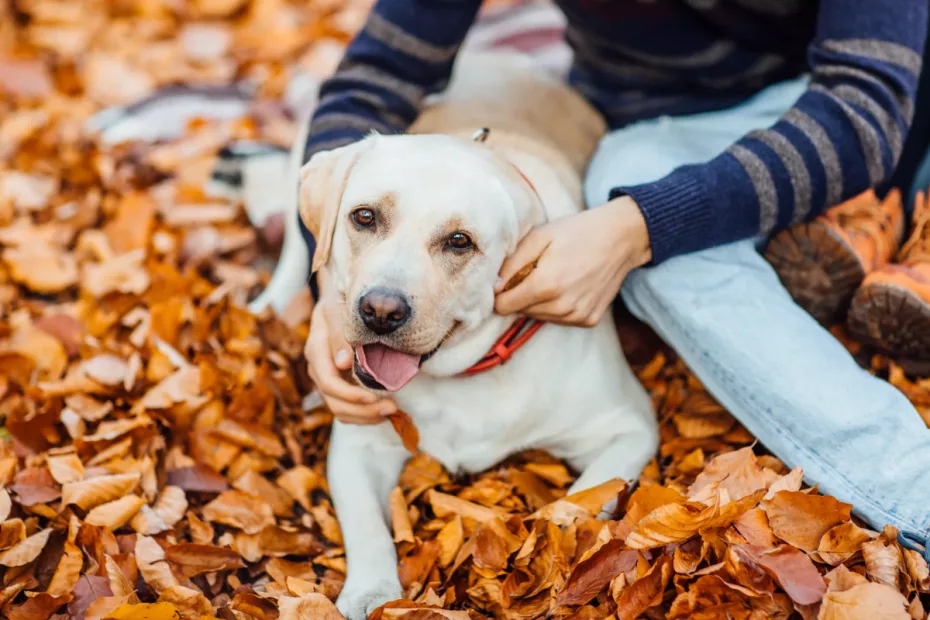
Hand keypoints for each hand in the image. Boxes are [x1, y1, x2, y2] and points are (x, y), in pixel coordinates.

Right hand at [305, 293, 396, 423]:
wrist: (339, 303)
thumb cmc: (341, 302)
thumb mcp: (337, 309)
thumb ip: (340, 334)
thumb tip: (342, 363)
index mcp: (316, 351)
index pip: (329, 382)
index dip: (350, 395)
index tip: (374, 396)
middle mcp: (318, 369)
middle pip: (334, 402)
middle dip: (363, 410)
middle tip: (391, 407)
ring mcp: (327, 379)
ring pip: (340, 410)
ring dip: (365, 416)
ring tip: (391, 410)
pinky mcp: (337, 386)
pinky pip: (346, 409)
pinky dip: (363, 415)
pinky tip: (381, 412)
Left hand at [494, 195, 650, 325]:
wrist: (621, 238)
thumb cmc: (577, 232)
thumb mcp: (539, 237)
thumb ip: (512, 263)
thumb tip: (495, 287)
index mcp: (545, 286)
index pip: (503, 306)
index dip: (502, 291)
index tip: (510, 277)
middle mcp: (561, 307)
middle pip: (520, 312)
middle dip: (521, 294)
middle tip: (537, 270)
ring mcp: (577, 316)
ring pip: (539, 317)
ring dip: (539, 301)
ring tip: (555, 276)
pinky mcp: (589, 320)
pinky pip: (559, 319)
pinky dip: (558, 306)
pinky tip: (570, 285)